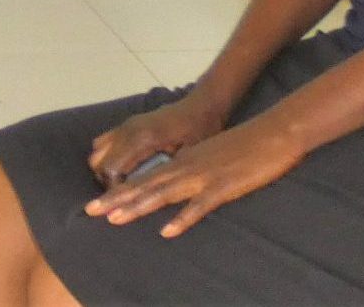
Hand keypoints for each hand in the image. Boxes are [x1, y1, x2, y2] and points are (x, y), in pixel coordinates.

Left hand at [85, 115, 303, 237]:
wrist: (273, 133)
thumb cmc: (242, 146)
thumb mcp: (208, 155)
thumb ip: (190, 167)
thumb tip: (173, 182)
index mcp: (182, 161)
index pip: (143, 178)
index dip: (118, 191)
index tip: (95, 203)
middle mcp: (186, 167)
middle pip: (145, 186)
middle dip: (116, 199)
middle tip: (90, 210)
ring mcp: (203, 177)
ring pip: (164, 194)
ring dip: (138, 207)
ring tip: (114, 219)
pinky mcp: (223, 187)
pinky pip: (199, 206)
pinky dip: (182, 218)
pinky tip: (166, 231)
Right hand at [87, 92, 231, 186]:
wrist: (202, 105)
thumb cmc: (201, 131)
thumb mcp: (190, 155)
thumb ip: (167, 171)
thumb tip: (150, 193)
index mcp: (143, 139)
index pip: (112, 169)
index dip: (114, 190)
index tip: (126, 205)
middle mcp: (128, 131)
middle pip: (98, 163)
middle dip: (106, 182)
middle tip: (125, 196)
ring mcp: (125, 126)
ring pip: (96, 153)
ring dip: (104, 170)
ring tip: (122, 183)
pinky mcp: (127, 124)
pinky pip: (103, 143)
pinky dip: (106, 157)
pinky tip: (124, 168)